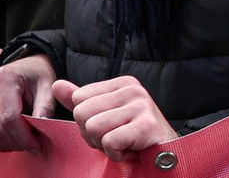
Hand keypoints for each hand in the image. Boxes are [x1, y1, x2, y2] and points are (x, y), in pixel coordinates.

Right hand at [0, 54, 55, 152]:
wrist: (27, 68)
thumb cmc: (39, 74)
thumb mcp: (48, 85)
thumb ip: (45, 106)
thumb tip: (42, 129)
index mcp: (6, 80)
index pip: (10, 117)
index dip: (23, 136)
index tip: (37, 146)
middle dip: (17, 142)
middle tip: (34, 145)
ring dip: (9, 143)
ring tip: (26, 141)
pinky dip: (3, 139)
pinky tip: (15, 137)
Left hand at [52, 75, 176, 163]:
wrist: (162, 150)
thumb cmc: (130, 133)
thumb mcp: (104, 114)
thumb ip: (81, 100)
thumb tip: (57, 85)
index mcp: (121, 83)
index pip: (78, 98)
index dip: (86, 121)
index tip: (107, 126)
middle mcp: (132, 89)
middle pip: (82, 112)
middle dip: (92, 134)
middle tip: (113, 137)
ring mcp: (141, 105)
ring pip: (93, 128)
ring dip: (104, 145)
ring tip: (122, 143)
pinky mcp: (145, 125)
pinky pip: (110, 142)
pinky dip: (115, 153)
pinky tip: (129, 149)